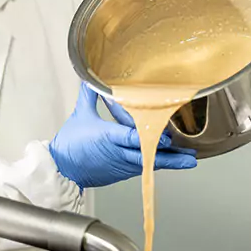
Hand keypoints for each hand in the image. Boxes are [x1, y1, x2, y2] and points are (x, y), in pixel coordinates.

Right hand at [49, 83, 196, 189]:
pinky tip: (169, 161)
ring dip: (168, 162)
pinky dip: (155, 164)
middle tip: (188, 156)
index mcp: (107, 137)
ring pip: (148, 164)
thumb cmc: (70, 145)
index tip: (166, 139)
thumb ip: (90, 95)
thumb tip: (92, 78)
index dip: (150, 138)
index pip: (131, 137)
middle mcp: (117, 153)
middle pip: (146, 156)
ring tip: (187, 160)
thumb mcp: (80, 115)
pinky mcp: (122, 172)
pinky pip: (142, 167)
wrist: (62, 169)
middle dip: (169, 156)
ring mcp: (121, 165)